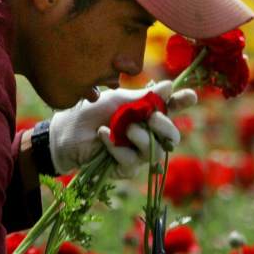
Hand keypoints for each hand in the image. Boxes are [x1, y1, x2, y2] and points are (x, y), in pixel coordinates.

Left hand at [48, 81, 197, 177]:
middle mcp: (145, 132)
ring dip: (139, 137)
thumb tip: (170, 85)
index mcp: (145, 112)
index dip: (182, 103)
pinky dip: (117, 147)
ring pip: (154, 150)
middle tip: (151, 116)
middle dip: (164, 125)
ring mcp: (136, 152)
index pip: (170, 108)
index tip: (191, 96)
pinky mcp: (124, 167)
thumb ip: (143, 97)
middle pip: (171, 135)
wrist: (63, 134)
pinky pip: (132, 160)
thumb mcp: (116, 100)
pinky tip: (103, 136)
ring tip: (121, 128)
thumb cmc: (88, 113)